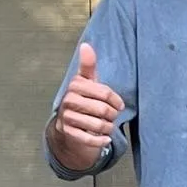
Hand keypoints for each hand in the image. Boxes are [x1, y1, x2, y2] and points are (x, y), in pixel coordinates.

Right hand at [51, 42, 124, 170]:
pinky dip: (101, 140)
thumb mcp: (86, 81)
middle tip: (112, 116)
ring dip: (108, 128)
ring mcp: (67, 118)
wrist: (67, 123)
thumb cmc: (83, 99)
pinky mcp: (69, 133)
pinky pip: (90, 139)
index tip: (119, 105)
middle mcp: (68, 101)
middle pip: (103, 110)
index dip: (116, 101)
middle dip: (113, 115)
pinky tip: (106, 138)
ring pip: (99, 125)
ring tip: (108, 125)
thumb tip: (86, 45)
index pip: (104, 93)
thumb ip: (88, 65)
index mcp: (75, 85)